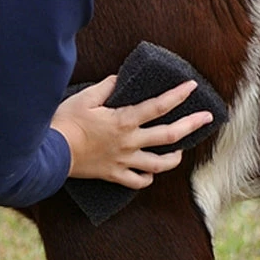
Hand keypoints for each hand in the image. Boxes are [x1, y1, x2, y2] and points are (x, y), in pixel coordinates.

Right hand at [50, 76, 212, 189]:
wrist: (52, 153)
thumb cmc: (66, 122)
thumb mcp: (86, 97)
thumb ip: (106, 87)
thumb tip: (119, 78)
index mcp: (124, 120)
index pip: (159, 106)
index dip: (177, 95)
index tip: (192, 87)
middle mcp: (130, 141)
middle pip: (169, 135)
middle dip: (191, 125)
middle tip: (207, 118)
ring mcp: (124, 161)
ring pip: (159, 164)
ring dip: (174, 158)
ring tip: (181, 151)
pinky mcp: (114, 175)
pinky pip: (138, 181)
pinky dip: (148, 178)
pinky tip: (151, 174)